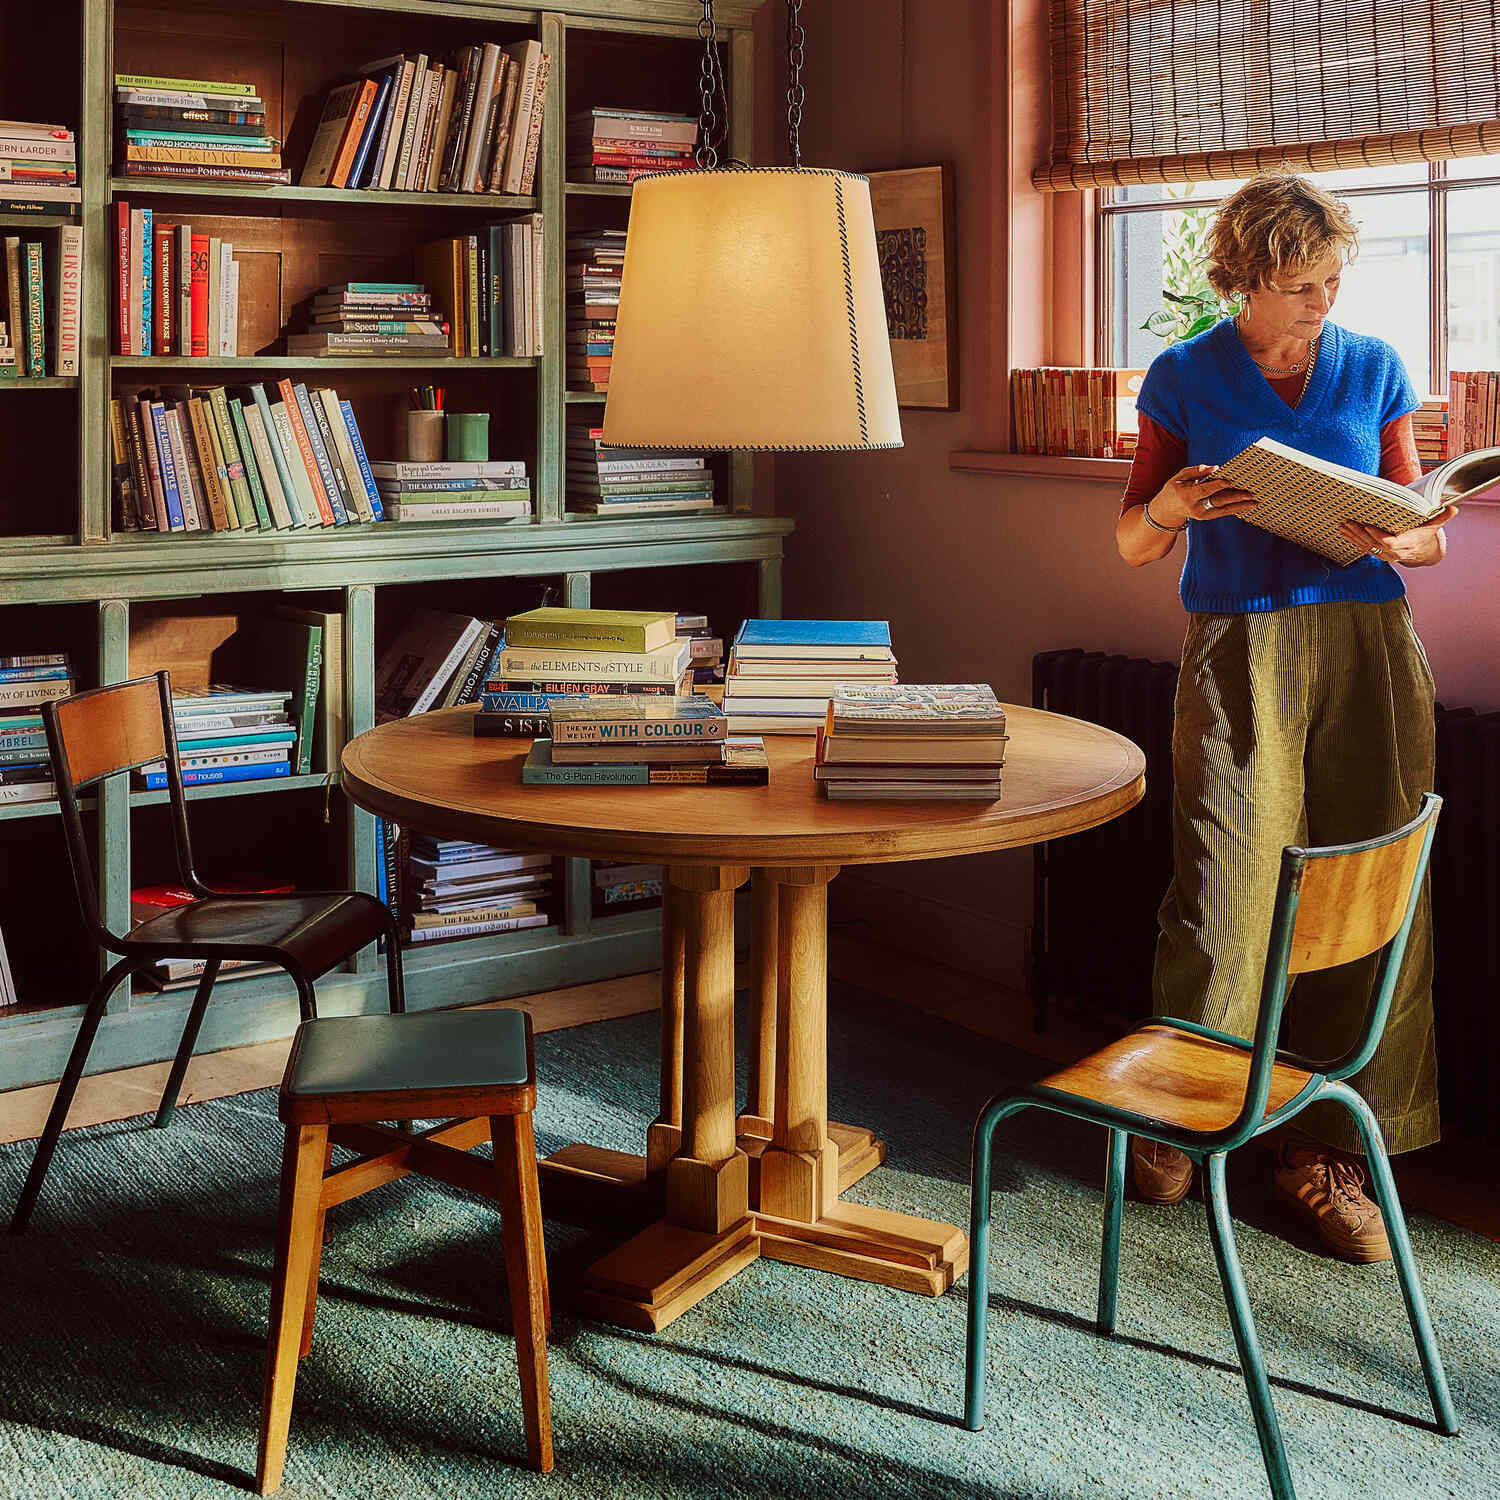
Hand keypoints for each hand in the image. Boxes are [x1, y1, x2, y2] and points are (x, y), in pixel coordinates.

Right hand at [1148, 464, 1257, 528]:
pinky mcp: (1206, 517)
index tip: (1230, 481)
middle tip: (1250, 494)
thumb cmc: (1174, 489)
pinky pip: (1223, 512)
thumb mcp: (1179, 477)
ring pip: (1224, 509)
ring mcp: (1201, 514)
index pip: (1205, 489)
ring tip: (1254, 502)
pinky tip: (1246, 506)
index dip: (1218, 485)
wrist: (1166, 511)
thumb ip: (1195, 471)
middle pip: (1218, 501)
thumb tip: (1215, 468)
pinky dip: (1235, 509)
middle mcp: (1195, 507)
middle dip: (1235, 497)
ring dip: (1240, 506)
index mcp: (1187, 495)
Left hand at [1340, 506, 1456, 567]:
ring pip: (1366, 547)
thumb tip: (1453, 508)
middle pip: (1373, 544)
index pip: (1389, 542)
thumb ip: (1442, 517)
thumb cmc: (1427, 535)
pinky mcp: (1379, 554)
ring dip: (1352, 537)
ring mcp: (1385, 555)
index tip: (1367, 527)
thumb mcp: (1435, 526)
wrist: (1424, 552)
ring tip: (1341, 526)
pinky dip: (1353, 540)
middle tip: (1347, 523)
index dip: (1377, 536)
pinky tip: (1344, 532)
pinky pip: (1364, 548)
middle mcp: (1394, 552)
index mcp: (1407, 544)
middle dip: (1359, 534)